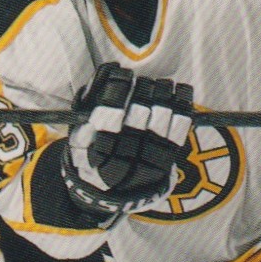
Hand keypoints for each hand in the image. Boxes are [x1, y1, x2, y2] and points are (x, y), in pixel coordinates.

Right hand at [61, 62, 192, 226]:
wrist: (110, 191)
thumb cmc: (92, 153)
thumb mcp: (78, 131)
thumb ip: (88, 101)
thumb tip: (110, 70)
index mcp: (97, 152)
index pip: (109, 116)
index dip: (119, 91)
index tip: (123, 76)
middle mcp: (124, 159)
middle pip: (139, 113)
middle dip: (142, 90)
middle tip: (140, 82)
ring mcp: (147, 160)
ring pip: (161, 116)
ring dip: (162, 93)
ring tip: (158, 86)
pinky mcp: (167, 159)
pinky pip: (180, 126)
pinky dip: (182, 103)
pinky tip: (180, 89)